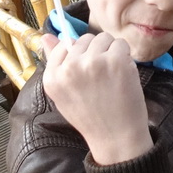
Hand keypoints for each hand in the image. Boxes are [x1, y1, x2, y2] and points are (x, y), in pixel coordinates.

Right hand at [42, 32, 152, 163]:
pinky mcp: (115, 60)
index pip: (64, 44)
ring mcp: (92, 62)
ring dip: (111, 52)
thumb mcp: (64, 93)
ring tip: (111, 75)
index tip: (86, 71)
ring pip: (104, 38)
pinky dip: (125, 55)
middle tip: (101, 77)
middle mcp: (69, 68)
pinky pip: (121, 43)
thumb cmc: (91, 115)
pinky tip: (123, 74)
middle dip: (96, 52)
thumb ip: (55, 63)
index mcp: (52, 77)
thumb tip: (46, 35)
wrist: (115, 136)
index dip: (79, 55)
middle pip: (86, 38)